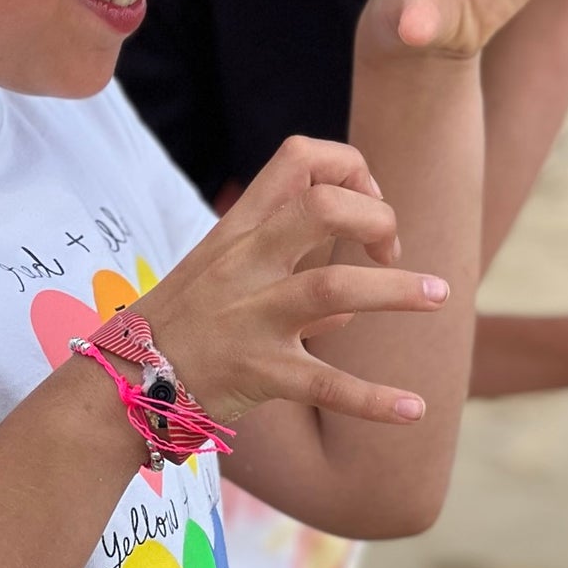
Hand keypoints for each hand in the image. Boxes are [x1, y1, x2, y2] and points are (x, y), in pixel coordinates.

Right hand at [128, 137, 450, 426]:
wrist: (126, 380)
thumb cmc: (184, 322)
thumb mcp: (223, 274)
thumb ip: (287, 274)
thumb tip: (350, 312)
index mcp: (240, 228)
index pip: (300, 158)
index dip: (351, 168)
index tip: (369, 205)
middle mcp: (247, 263)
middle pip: (322, 208)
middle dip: (376, 216)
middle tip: (393, 250)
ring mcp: (252, 316)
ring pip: (333, 289)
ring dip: (395, 290)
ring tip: (441, 295)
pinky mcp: (258, 372)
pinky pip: (326, 384)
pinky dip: (374, 399)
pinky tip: (415, 408)